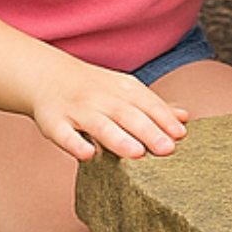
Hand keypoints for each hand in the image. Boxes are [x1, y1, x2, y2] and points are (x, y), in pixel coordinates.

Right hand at [28, 57, 190, 162]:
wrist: (47, 76)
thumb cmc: (96, 90)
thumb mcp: (125, 92)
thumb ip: (153, 106)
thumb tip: (184, 117)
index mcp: (123, 90)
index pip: (147, 103)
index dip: (164, 118)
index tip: (180, 135)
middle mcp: (102, 99)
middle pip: (128, 116)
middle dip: (148, 131)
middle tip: (167, 149)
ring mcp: (77, 111)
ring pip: (100, 125)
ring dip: (118, 139)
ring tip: (136, 153)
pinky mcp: (53, 123)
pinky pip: (64, 135)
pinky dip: (74, 144)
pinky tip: (88, 155)